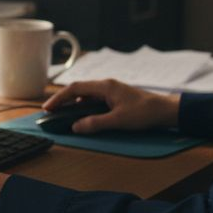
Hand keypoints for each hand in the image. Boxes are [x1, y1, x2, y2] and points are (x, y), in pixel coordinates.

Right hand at [42, 79, 179, 133]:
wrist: (164, 110)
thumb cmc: (144, 112)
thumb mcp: (118, 120)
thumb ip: (95, 123)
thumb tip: (76, 126)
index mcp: (105, 87)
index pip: (75, 89)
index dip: (59, 98)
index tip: (48, 108)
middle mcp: (106, 85)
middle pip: (78, 89)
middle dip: (63, 100)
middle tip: (51, 111)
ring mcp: (111, 90)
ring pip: (86, 94)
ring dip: (73, 103)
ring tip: (63, 113)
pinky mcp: (115, 97)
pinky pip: (94, 99)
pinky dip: (84, 106)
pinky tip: (82, 115)